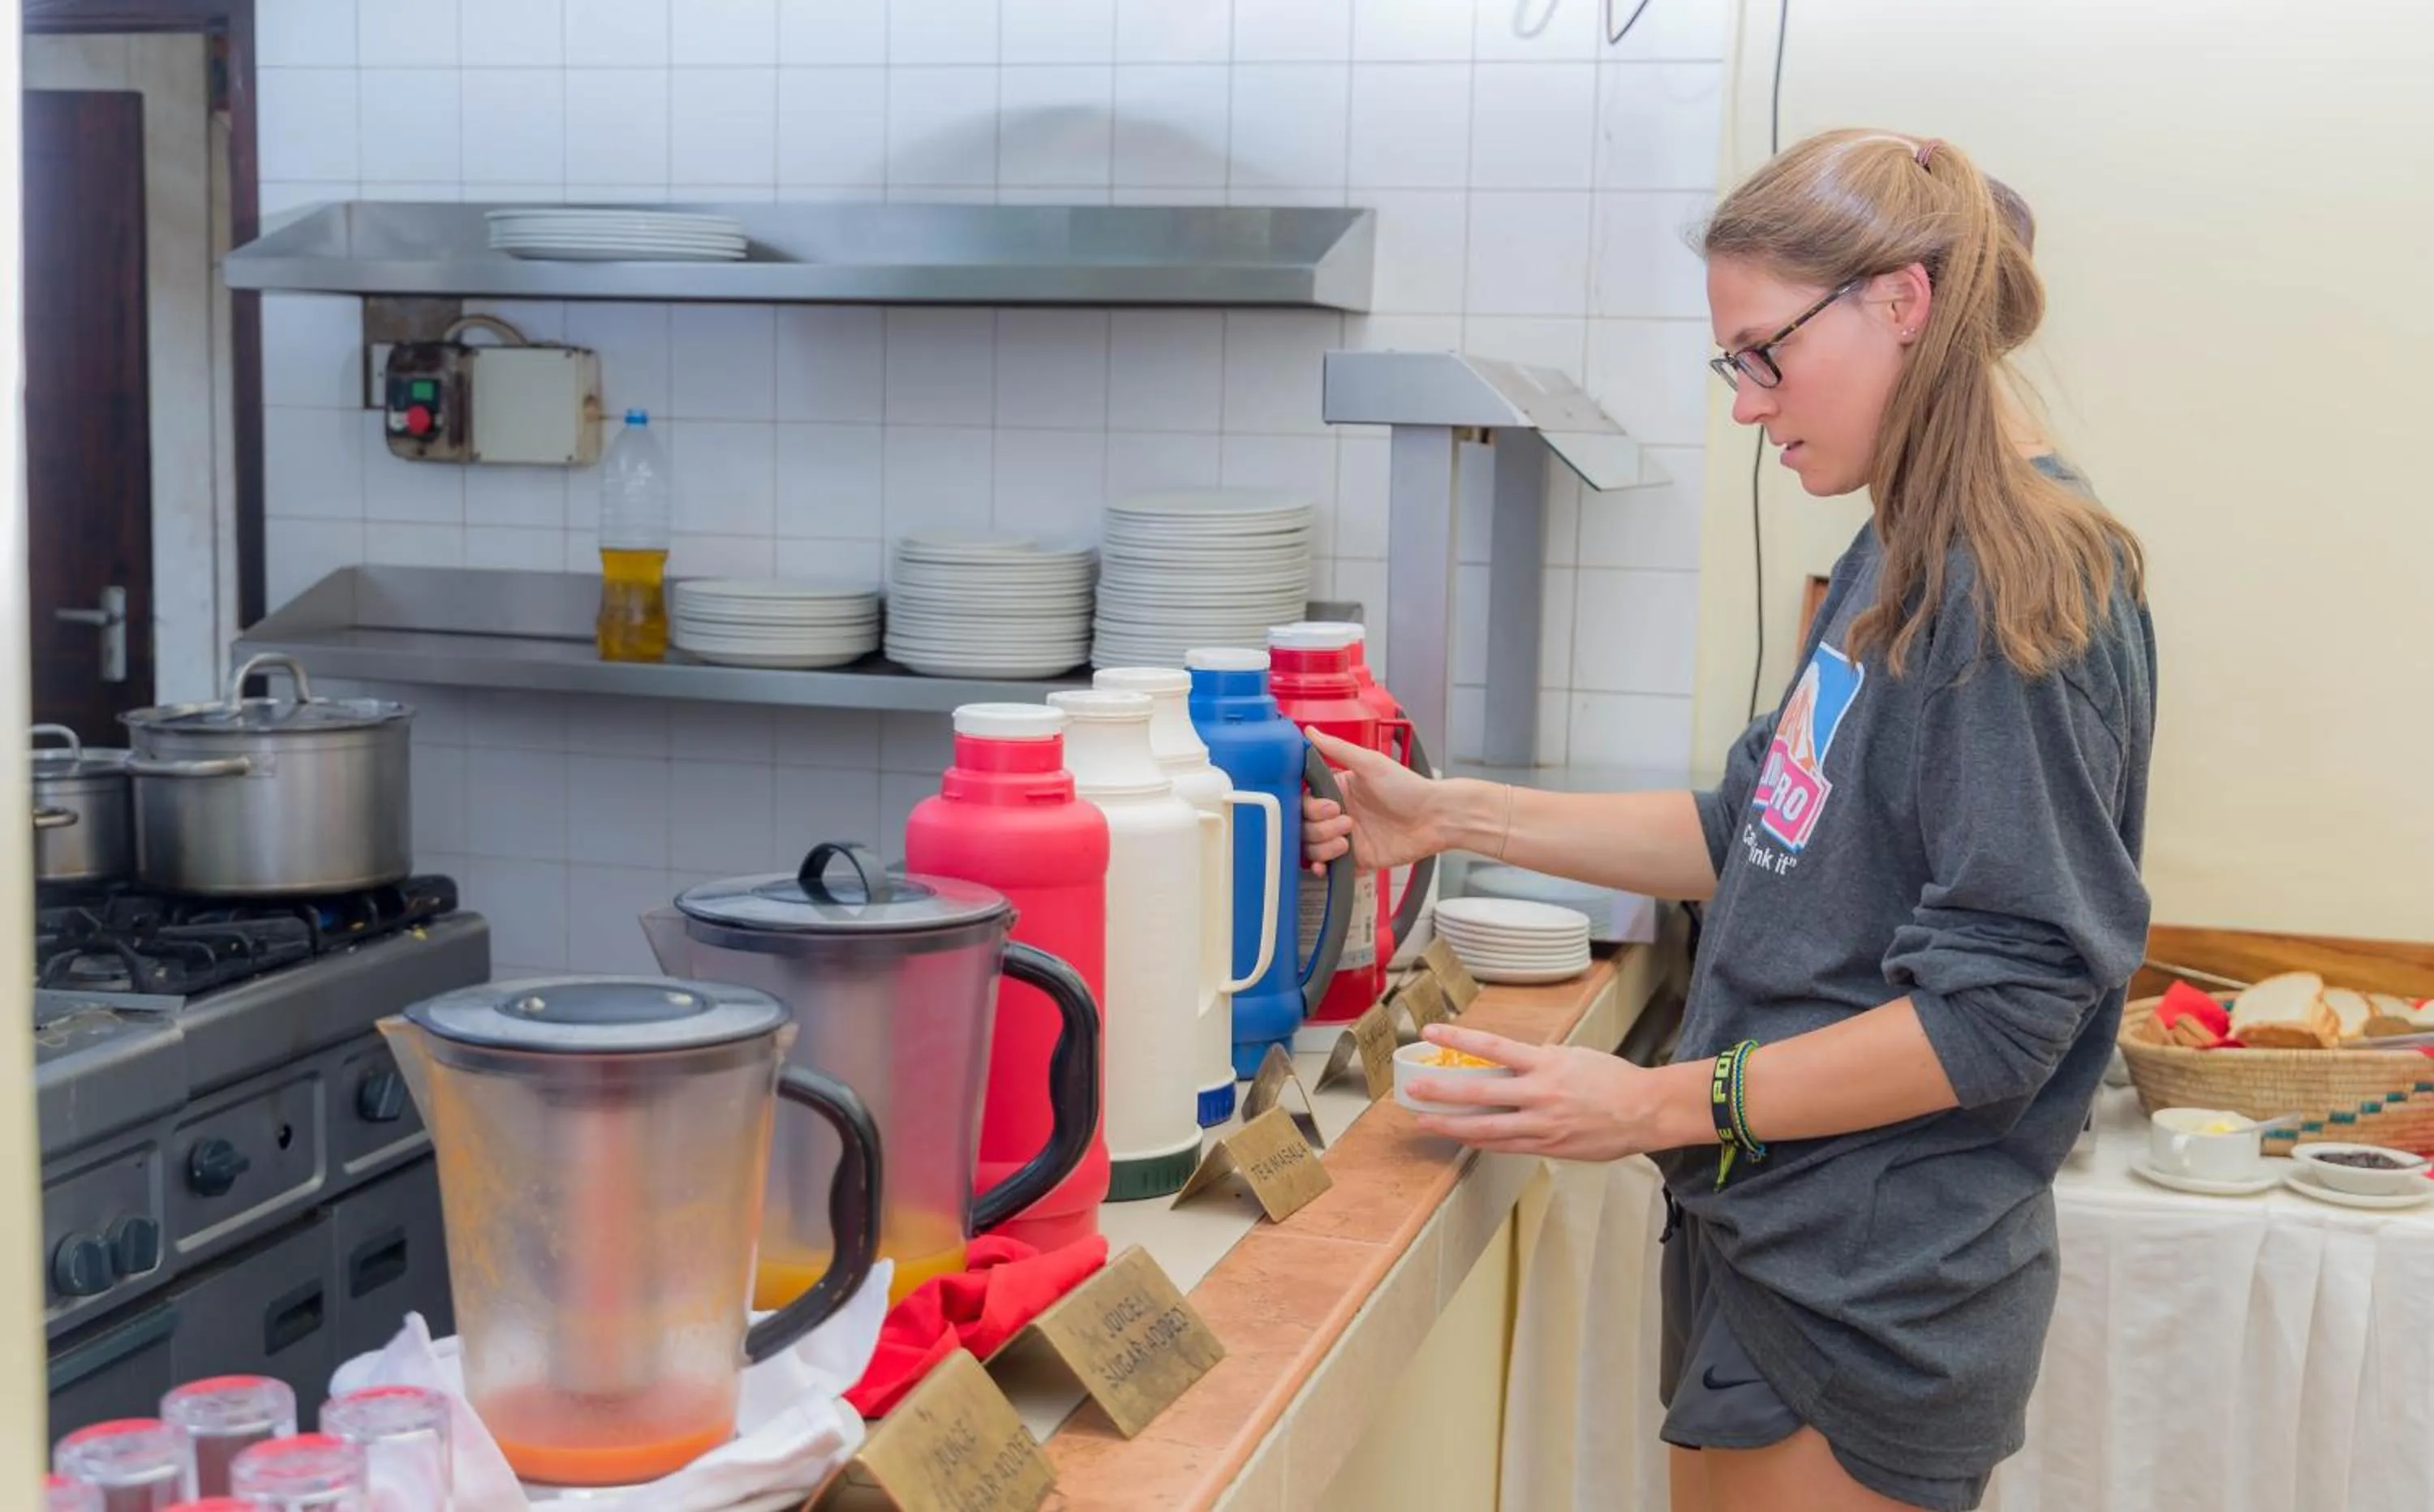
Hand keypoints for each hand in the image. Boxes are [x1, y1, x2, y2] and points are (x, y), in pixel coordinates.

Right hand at [1300, 729, 1443, 873]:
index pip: (1304, 801)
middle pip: (1305, 826)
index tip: (1331, 806)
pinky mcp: (1357, 859)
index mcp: (1339, 789)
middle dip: (1319, 828)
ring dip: (1322, 847)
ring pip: (1312, 848)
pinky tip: (1324, 866)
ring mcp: (1347, 837)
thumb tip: (1310, 731)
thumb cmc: (1409, 788)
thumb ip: (1337, 749)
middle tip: (1346, 822)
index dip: (1311, 807)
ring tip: (1346, 841)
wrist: (1435, 819)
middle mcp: (1339, 813)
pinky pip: (1329, 868)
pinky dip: (1321, 869)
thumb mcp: (1371, 763)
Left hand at [1406, 1023, 1668, 1159]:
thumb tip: (1511, 1063)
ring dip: (1452, 1125)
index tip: (1431, 1032)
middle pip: (1479, 1094)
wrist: (1645, 1111)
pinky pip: (1506, 1146)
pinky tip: (1463, 1138)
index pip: (1492, 1046)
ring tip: (1426, 1121)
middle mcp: (1540, 1094)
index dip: (1458, 1038)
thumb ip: (1540, 1061)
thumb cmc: (1612, 1079)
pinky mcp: (1548, 1147)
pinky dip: (1481, 1141)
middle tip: (1413, 1091)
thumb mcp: (1574, 1056)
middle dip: (1442, 1093)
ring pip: (1486, 1128)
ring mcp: (1543, 1125)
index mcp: (1546, 1063)